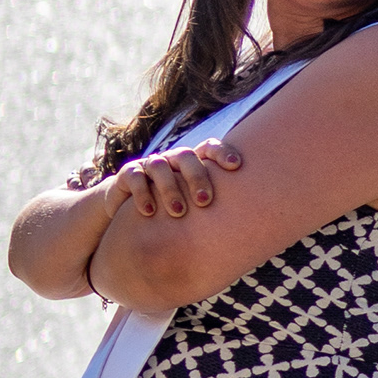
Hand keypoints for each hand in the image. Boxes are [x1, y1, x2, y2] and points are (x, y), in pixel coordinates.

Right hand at [112, 138, 242, 220]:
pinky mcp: (129, 174)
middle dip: (197, 177)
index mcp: (192, 163)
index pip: (209, 148)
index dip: (222, 153)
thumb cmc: (172, 209)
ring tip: (178, 213)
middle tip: (205, 201)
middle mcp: (172, 159)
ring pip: (160, 166)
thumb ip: (215, 209)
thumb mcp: (193, 207)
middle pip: (186, 157)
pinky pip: (135, 177)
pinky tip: (150, 212)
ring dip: (170, 189)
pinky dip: (142, 194)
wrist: (128, 209)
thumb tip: (249, 230)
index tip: (236, 166)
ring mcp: (150, 165)